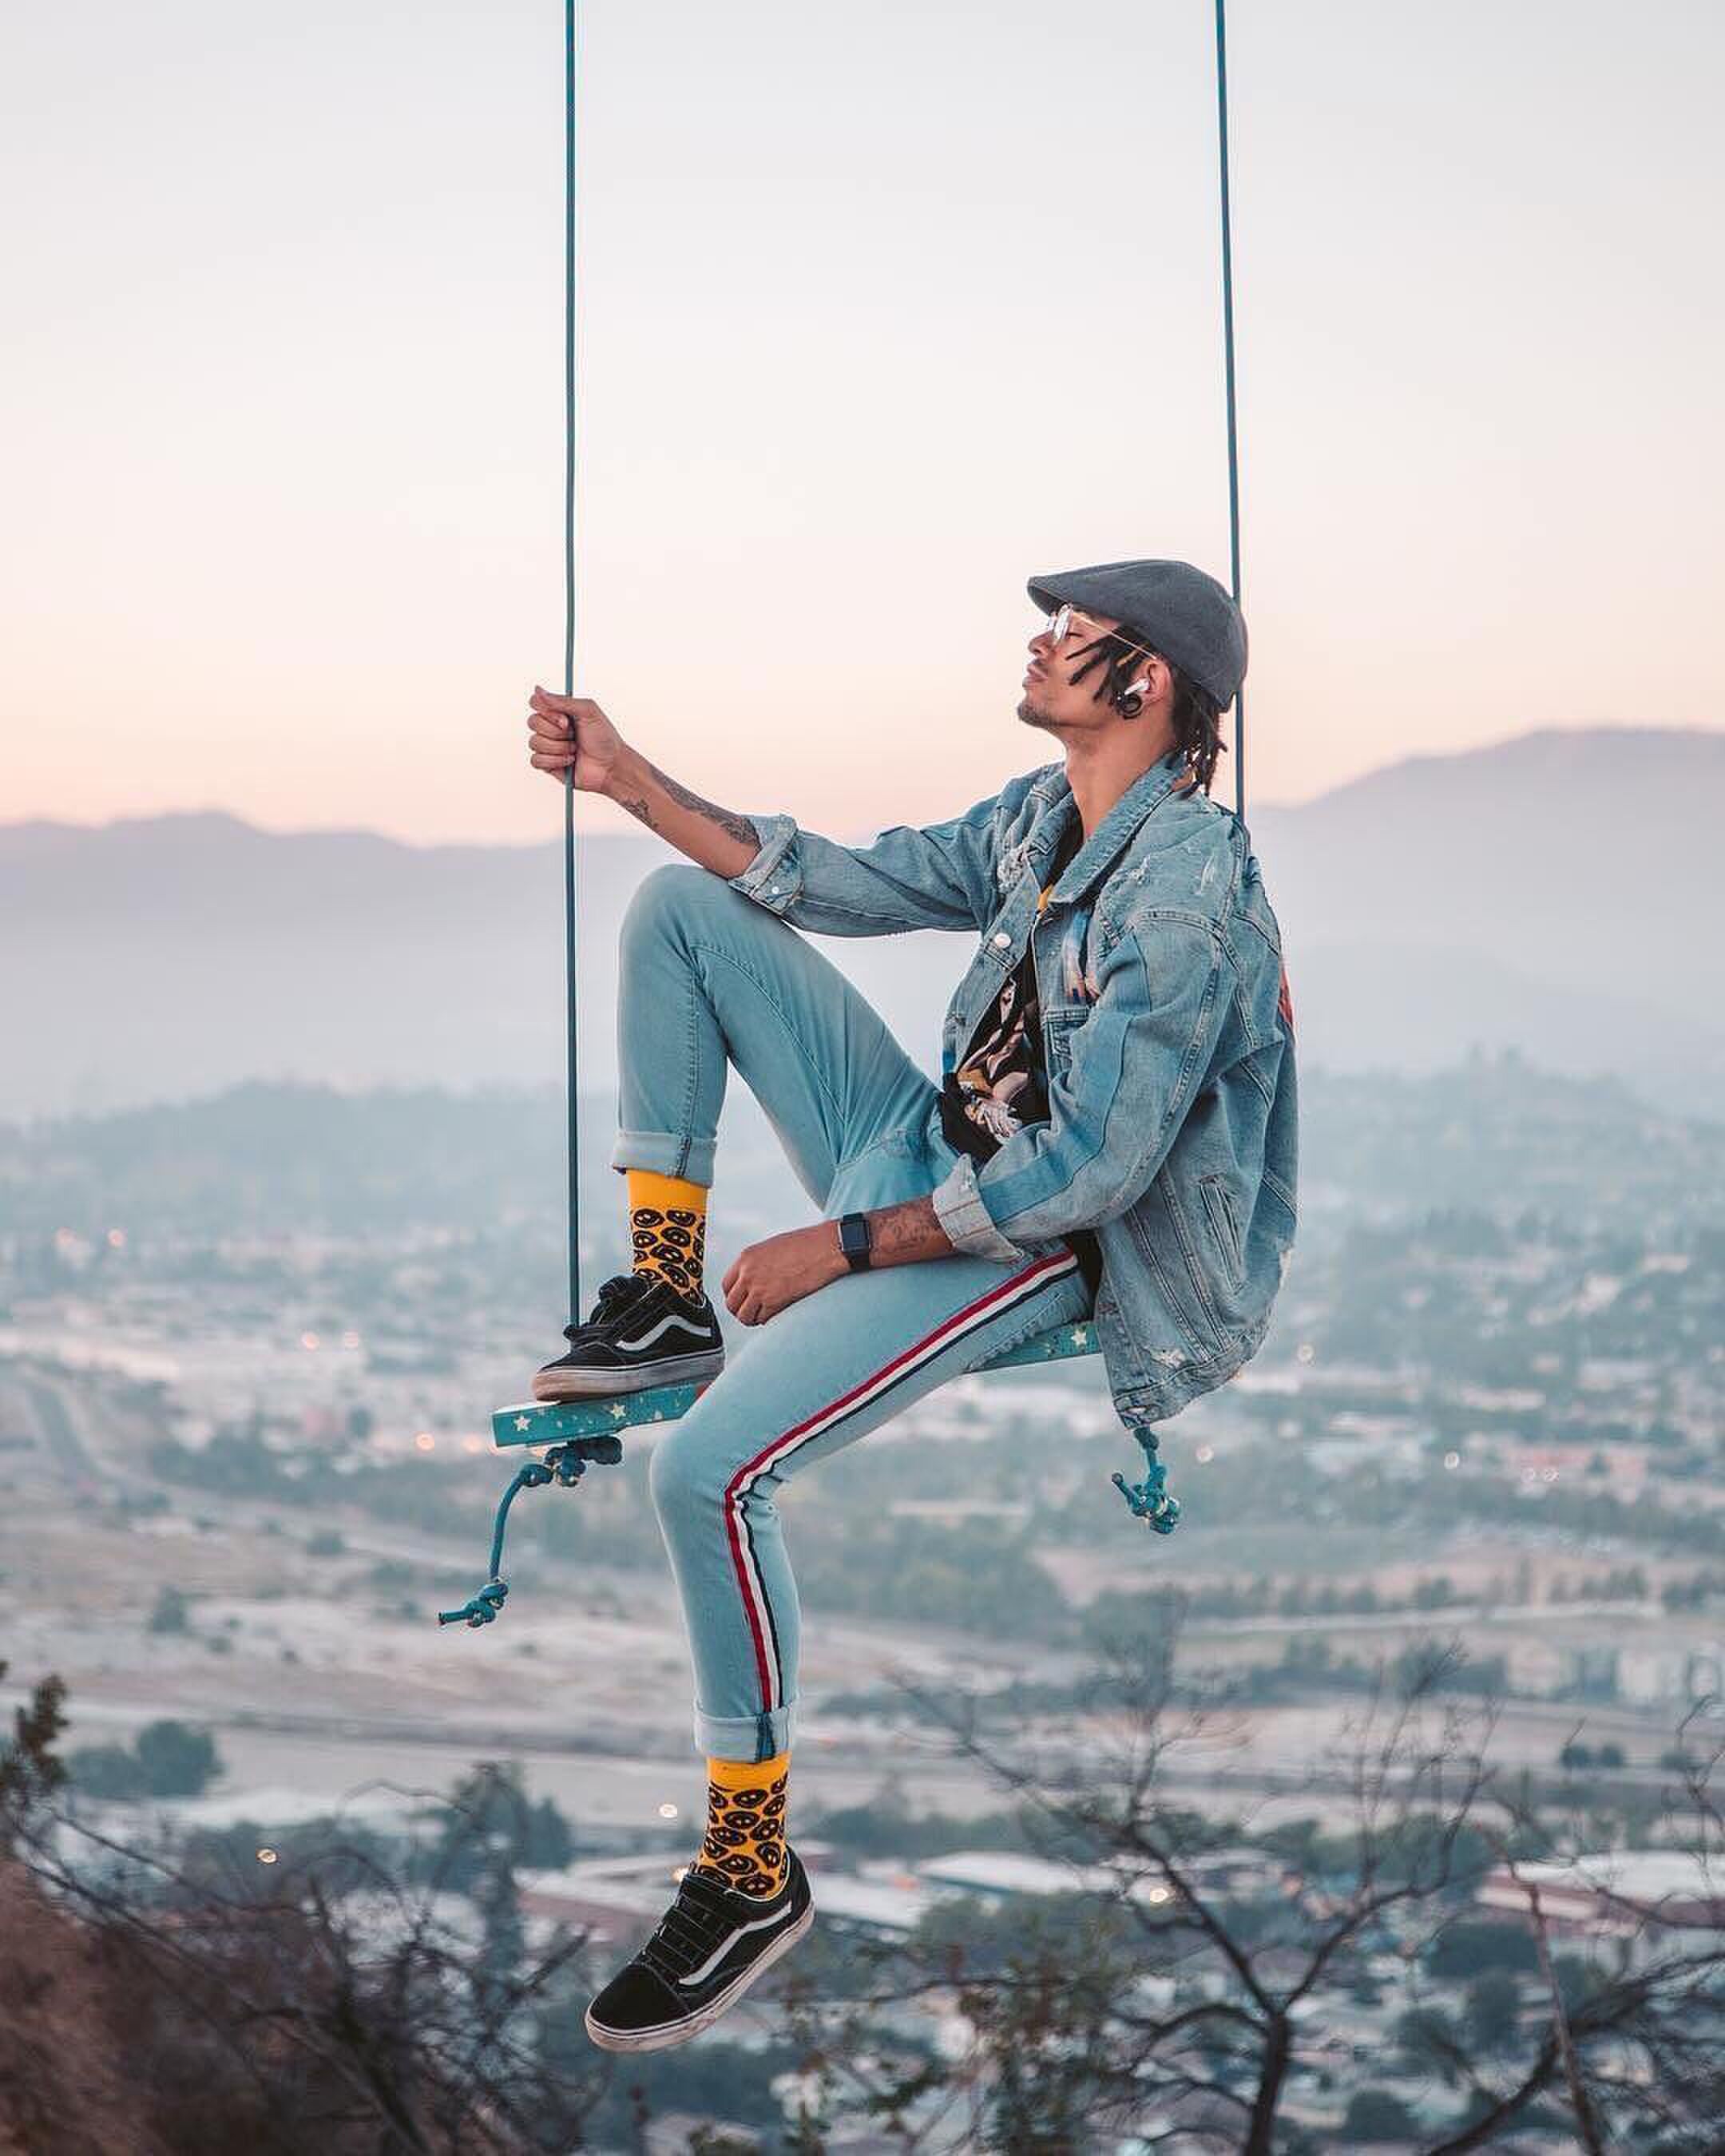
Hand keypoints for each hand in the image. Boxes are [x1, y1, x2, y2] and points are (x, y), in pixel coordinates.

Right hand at [527, 687, 625, 793]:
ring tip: (574, 749)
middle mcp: (551, 727)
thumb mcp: (589, 711)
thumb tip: (538, 690)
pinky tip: (569, 761)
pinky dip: (555, 760)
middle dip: (556, 731)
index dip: (546, 711)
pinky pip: (536, 760)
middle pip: (532, 722)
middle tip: (574, 735)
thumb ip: (564, 700)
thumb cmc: (604, 738)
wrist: (611, 766)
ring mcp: (548, 745)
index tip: (565, 719)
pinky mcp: (547, 764)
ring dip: (559, 747)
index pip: (536, 702)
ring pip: (534, 742)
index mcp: (559, 711)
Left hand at [722, 1224, 846, 1325]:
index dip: (735, 1296)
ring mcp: (759, 1288)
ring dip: (753, 1318)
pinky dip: (767, 1320)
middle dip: (742, 1310)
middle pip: (731, 1304)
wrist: (826, 1248)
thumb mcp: (772, 1247)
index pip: (726, 1286)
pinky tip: (776, 1313)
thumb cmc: (806, 1245)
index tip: (745, 1300)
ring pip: (743, 1316)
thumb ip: (757, 1263)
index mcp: (746, 1257)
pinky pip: (762, 1319)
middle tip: (754, 1311)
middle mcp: (748, 1273)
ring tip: (764, 1315)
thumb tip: (753, 1281)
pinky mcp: (774, 1301)